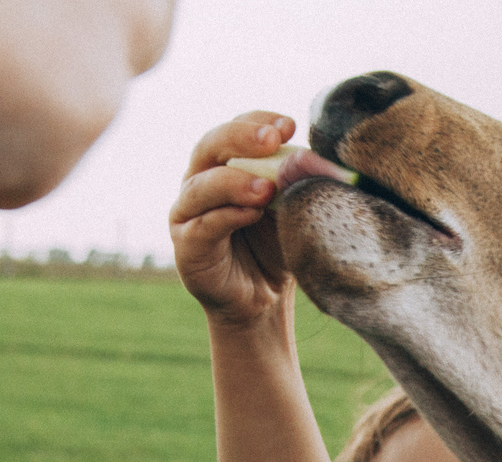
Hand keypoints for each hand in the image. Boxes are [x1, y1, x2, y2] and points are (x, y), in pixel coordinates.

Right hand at [171, 112, 294, 324]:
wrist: (264, 298)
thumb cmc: (277, 245)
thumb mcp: (293, 208)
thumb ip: (297, 182)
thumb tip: (314, 157)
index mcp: (227, 163)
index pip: (237, 129)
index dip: (259, 122)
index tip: (289, 126)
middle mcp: (202, 180)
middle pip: (211, 145)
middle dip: (241, 137)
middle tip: (272, 139)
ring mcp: (189, 211)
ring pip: (202, 185)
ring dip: (236, 182)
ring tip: (268, 189)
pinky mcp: (186, 243)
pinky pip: (203, 223)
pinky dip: (228, 215)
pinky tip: (252, 213)